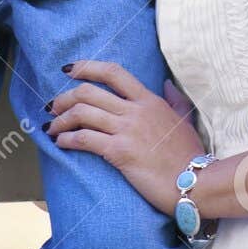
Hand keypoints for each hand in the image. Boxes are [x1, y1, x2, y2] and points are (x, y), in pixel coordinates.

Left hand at [45, 60, 204, 215]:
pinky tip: (61, 144)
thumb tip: (167, 83)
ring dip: (61, 120)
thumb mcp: (184, 120)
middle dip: (64, 98)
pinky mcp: (119, 152)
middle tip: (53, 106)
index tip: (67, 70)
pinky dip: (67, 139)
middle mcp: (135, 110)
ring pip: (82, 113)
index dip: (85, 67)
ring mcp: (127, 130)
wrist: (195, 181)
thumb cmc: (190, 154)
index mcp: (148, 100)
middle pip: (88, 92)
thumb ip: (175, 99)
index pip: (112, 72)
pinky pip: (84, 139)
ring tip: (52, 128)